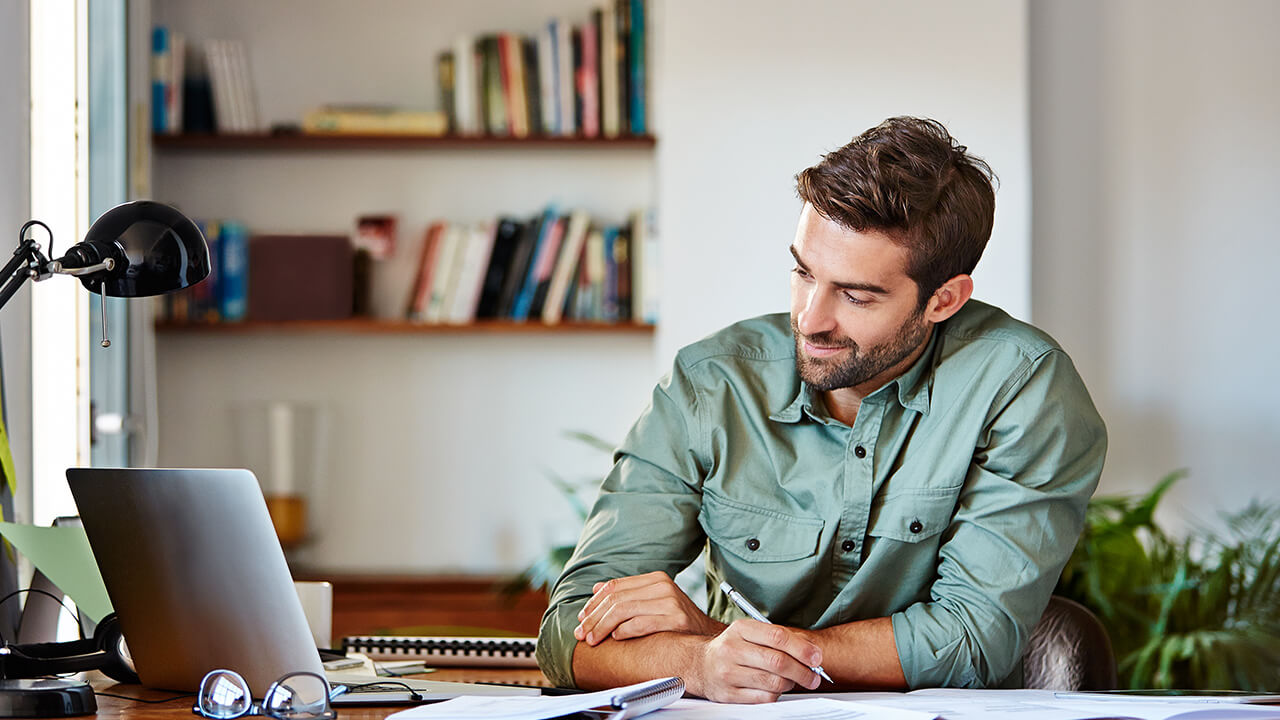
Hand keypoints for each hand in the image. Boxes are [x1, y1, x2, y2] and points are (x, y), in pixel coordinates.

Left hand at [574, 571, 724, 644]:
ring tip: (593, 639)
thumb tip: (597, 589)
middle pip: (616, 599)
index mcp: (655, 579)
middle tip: (581, 633)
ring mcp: (671, 602)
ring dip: (603, 627)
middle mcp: (662, 586)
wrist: (708, 635)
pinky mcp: (676, 619)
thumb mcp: (653, 601)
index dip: (594, 603)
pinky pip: (641, 623)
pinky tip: (615, 637)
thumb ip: (627, 594)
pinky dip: (624, 630)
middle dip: (594, 618)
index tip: (582, 618)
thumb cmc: (677, 621)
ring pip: (624, 610)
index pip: (615, 586)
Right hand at [693, 619, 823, 703]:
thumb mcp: (750, 634)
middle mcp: (732, 649)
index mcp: (741, 629)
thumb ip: (779, 639)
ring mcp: (728, 672)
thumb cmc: (733, 648)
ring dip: (791, 684)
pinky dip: (776, 694)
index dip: (802, 648)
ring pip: (773, 682)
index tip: (817, 657)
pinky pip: (763, 698)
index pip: (778, 636)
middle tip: (814, 677)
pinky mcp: (728, 694)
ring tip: (794, 681)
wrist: (699, 665)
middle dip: (803, 671)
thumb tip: (812, 652)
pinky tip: (775, 688)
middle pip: (777, 662)